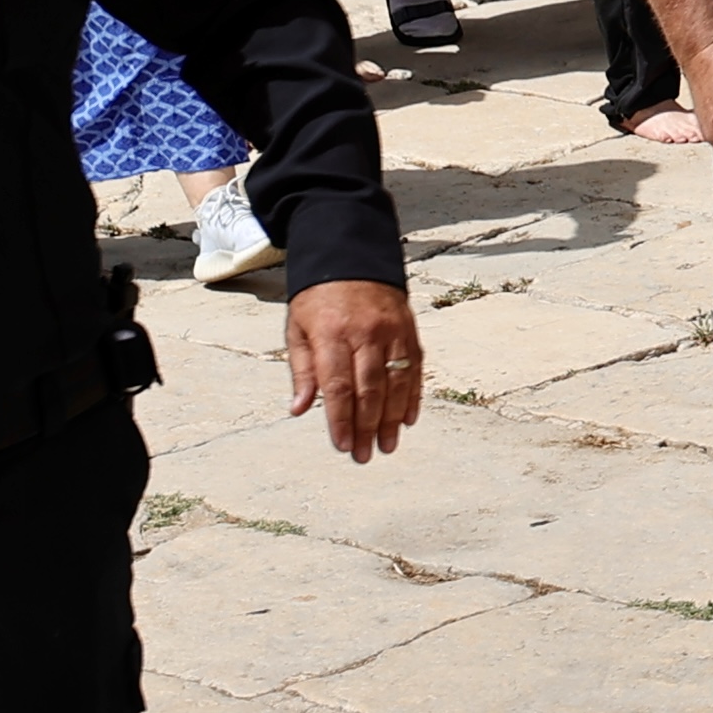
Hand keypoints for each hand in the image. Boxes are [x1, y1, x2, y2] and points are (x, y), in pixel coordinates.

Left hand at [284, 276, 426, 459]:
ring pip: (396, 382)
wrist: (351, 257)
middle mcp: (366, 332)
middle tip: (364, 455)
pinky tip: (407, 419)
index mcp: (332, 333)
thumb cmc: (319, 299)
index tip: (342, 445)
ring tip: (387, 445)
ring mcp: (392, 330)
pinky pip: (415, 368)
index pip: (338, 385)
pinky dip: (412, 395)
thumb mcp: (297, 330)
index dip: (341, 419)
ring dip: (391, 418)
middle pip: (369, 388)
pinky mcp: (409, 329)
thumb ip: (303, 370)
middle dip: (366, 427)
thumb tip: (299, 408)